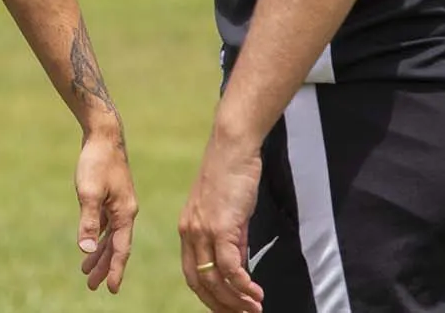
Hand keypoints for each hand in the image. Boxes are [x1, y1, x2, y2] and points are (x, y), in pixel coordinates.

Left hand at [74, 127, 138, 293]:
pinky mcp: (111, 196)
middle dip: (104, 266)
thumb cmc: (96, 162)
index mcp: (125, 213)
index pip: (120, 249)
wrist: (103, 134)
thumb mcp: (88, 192)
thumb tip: (84, 249)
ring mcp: (119, 203)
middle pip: (116, 245)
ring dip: (99, 252)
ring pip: (110, 236)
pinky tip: (91, 244)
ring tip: (86, 271)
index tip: (110, 288)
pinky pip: (106, 224)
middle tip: (92, 286)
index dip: (115, 269)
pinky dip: (99, 236)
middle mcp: (125, 211)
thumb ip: (87, 221)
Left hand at [179, 131, 265, 311]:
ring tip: (254, 309)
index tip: (227, 309)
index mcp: (188, 229)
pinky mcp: (220, 226)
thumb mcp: (228, 213)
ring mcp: (203, 230)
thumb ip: (231, 239)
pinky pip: (230, 266)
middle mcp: (190, 232)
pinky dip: (243, 285)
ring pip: (214, 278)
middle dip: (222, 305)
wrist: (233, 148)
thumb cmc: (233, 175)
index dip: (210, 296)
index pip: (192, 273)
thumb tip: (241, 265)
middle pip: (200, 282)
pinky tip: (256, 293)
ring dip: (235, 300)